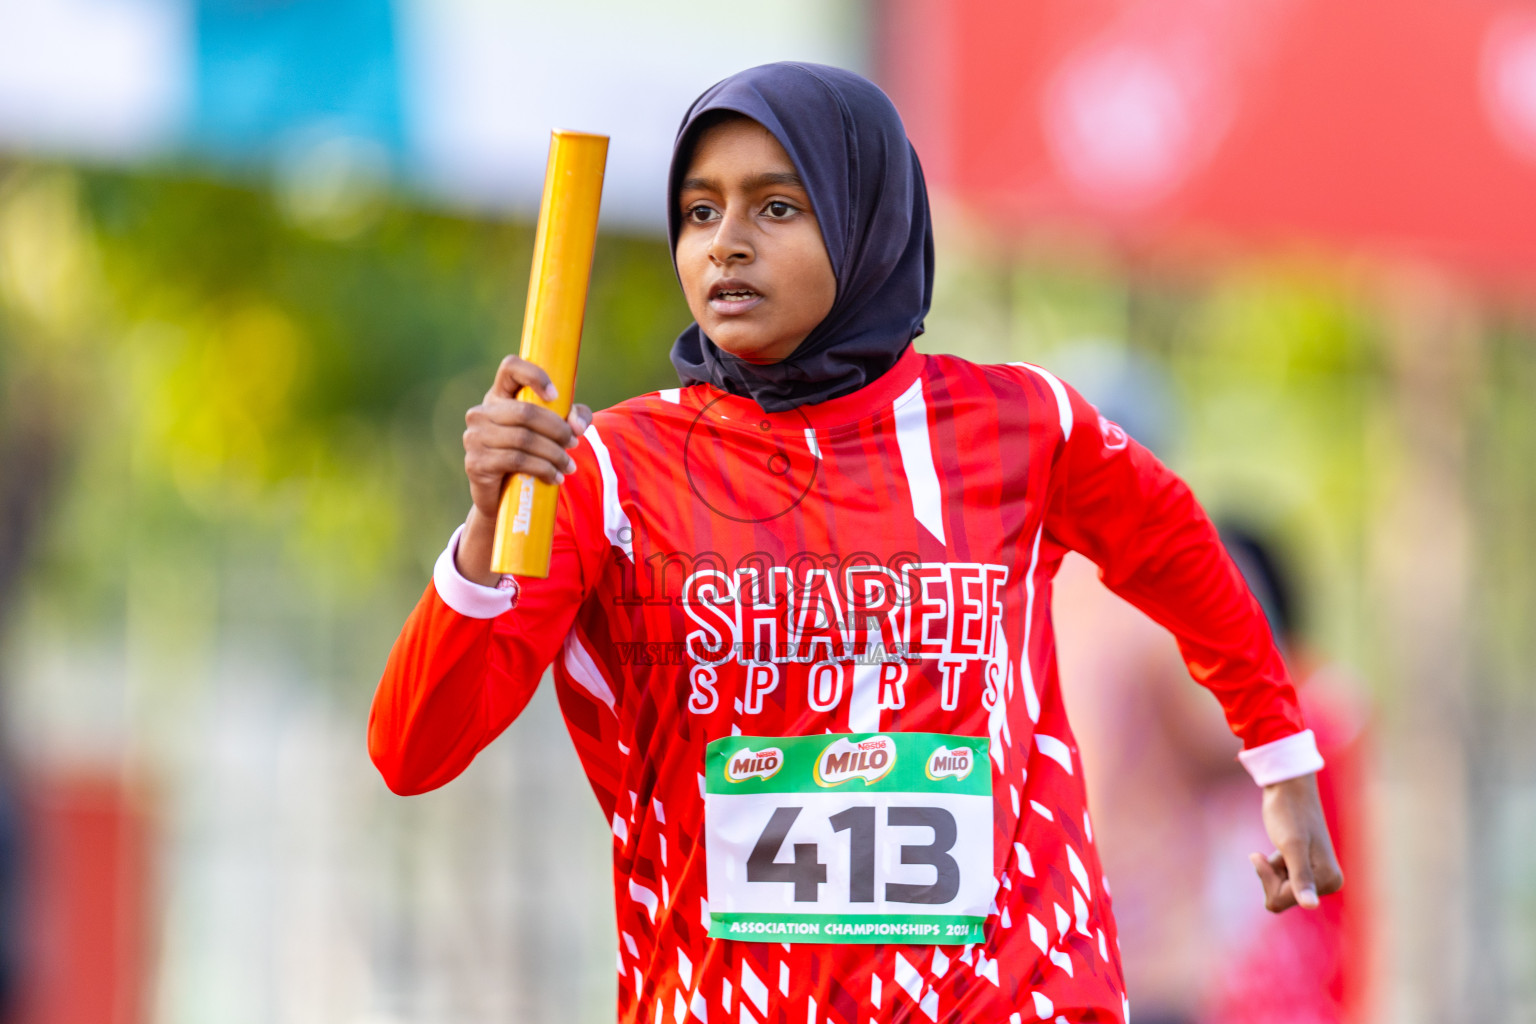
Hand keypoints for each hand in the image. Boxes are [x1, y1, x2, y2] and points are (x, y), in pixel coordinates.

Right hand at [456, 355, 591, 584]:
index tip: (557, 396)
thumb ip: (574, 418)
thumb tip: (577, 425)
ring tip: (569, 466)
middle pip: (525, 411)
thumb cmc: (530, 456)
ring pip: (524, 439)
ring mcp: (474, 437)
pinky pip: (516, 460)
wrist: (503, 497)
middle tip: (574, 444)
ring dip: (554, 454)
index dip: (535, 375)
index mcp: (499, 396)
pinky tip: (555, 478)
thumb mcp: (555, 432)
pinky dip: (542, 469)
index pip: (511, 367)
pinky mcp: (476, 462)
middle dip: (557, 429)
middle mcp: (481, 413)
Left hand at [1249, 772, 1343, 911]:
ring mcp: (1318, 876)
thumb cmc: (1288, 812)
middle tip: (1265, 852)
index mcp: (1329, 880)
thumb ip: (1301, 877)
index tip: (1260, 855)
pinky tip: (1277, 850)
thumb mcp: (1291, 846)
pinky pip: (1282, 883)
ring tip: (1277, 848)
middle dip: (1269, 876)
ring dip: (1270, 870)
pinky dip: (1272, 868)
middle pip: (1281, 899)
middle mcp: (1328, 882)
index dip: (1267, 878)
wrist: (1288, 787)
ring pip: (1280, 891)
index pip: (1282, 900)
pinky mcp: (1307, 869)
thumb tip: (1311, 906)